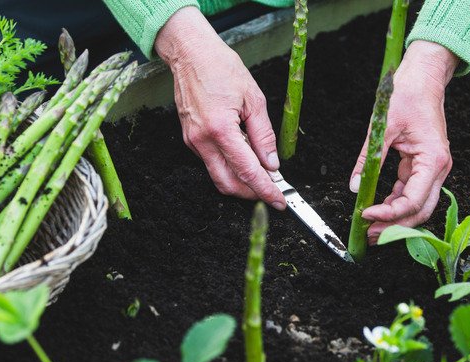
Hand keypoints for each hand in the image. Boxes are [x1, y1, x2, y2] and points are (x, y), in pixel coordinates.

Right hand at [155, 7, 285, 209]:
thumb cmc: (220, 67)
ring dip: (240, 181)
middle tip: (271, 192)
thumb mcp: (253, 98)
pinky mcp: (190, 139)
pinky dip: (229, 166)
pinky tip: (244, 156)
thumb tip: (271, 163)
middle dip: (250, 193)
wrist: (190, 53)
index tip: (279, 200)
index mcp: (220, 129)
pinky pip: (211, 161)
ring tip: (261, 173)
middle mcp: (202, 140)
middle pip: (227, 183)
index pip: (247, 170)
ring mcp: (193, 141)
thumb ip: (263, 134)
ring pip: (218, 175)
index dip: (264, 189)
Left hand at [349, 40, 458, 244]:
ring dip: (395, 218)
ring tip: (369, 226)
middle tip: (369, 235)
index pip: (412, 200)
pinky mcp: (423, 166)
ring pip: (416, 204)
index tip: (366, 214)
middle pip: (419, 210)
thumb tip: (355, 186)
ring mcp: (432, 169)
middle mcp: (438, 168)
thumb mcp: (383, 126)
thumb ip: (369, 158)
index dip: (389, 213)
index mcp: (433, 159)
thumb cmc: (408, 95)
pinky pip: (411, 191)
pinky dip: (394, 202)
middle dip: (394, 225)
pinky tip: (377, 208)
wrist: (424, 78)